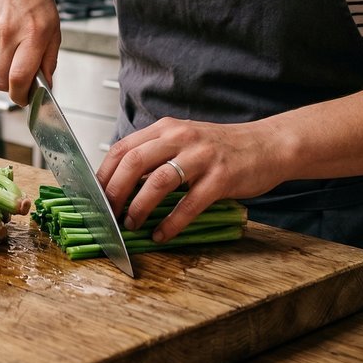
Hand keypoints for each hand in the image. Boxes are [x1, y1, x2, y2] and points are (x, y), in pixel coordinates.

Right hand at [0, 0, 60, 104]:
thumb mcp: (53, 27)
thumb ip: (49, 59)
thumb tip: (45, 86)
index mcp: (34, 34)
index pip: (20, 78)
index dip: (21, 96)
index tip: (25, 100)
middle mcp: (9, 33)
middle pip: (1, 80)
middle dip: (10, 88)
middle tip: (20, 83)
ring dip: (1, 71)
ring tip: (12, 53)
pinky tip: (2, 40)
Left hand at [95, 116, 288, 241]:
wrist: (268, 145)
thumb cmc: (221, 148)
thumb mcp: (184, 141)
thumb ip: (155, 155)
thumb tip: (121, 183)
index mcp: (166, 128)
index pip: (122, 148)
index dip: (104, 173)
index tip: (94, 195)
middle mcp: (180, 137)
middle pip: (133, 162)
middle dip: (114, 191)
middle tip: (107, 213)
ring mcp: (201, 157)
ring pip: (158, 181)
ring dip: (139, 207)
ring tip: (130, 224)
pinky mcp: (221, 178)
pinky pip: (189, 204)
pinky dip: (171, 223)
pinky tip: (161, 234)